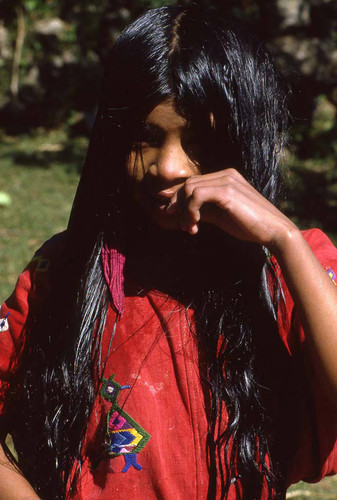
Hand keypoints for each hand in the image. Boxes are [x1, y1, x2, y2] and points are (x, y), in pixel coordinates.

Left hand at [167, 168, 297, 251]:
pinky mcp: (226, 191)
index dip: (177, 195)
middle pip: (188, 184)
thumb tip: (183, 213)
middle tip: (181, 226)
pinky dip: (190, 210)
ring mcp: (226, 180)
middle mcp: (225, 174)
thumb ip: (204, 210)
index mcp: (225, 177)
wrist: (273, 231)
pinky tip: (195, 225)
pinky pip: (196, 195)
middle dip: (178, 204)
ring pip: (189, 189)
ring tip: (190, 228)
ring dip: (184, 211)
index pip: (194, 182)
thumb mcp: (221, 216)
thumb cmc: (249, 225)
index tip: (166, 209)